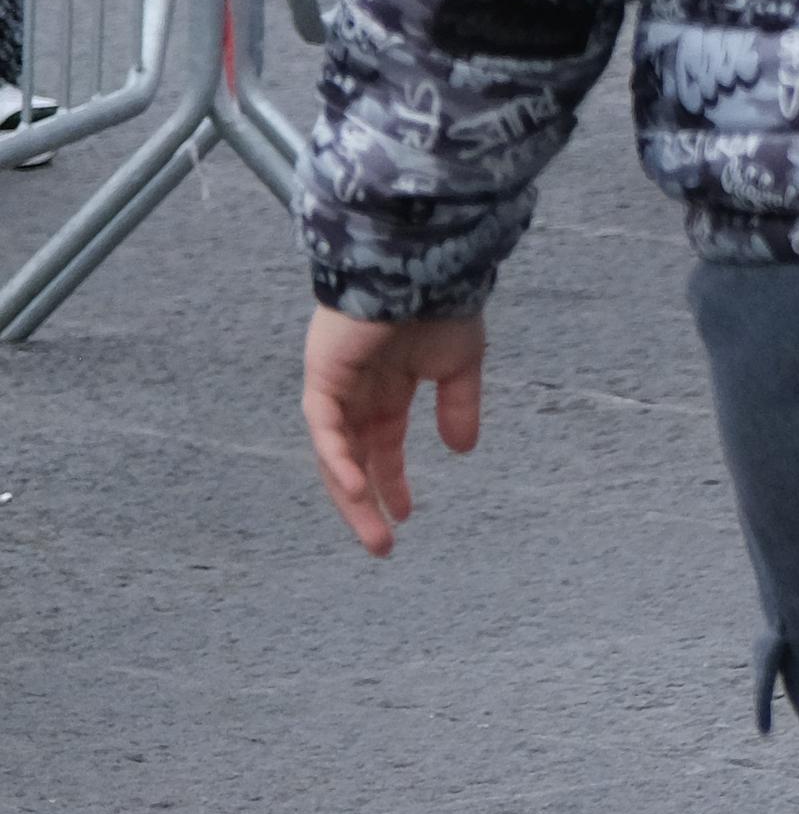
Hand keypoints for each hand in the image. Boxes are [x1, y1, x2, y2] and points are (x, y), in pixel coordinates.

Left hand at [303, 305, 484, 555]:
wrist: (421, 267)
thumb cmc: (441, 306)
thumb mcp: (461, 364)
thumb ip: (459, 406)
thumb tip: (462, 451)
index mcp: (387, 391)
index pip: (382, 448)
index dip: (392, 482)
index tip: (406, 515)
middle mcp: (356, 395)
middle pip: (354, 462)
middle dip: (367, 504)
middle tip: (383, 546)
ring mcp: (335, 389)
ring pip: (336, 456)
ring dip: (352, 496)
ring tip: (375, 531)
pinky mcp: (321, 379)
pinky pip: (325, 430)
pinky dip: (338, 460)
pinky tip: (357, 488)